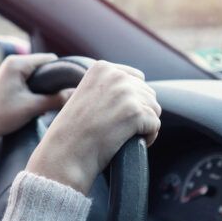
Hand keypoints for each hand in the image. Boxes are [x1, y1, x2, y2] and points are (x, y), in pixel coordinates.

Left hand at [0, 53, 73, 157]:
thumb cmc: (3, 115)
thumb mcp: (33, 107)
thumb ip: (56, 99)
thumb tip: (76, 94)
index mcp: (17, 63)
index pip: (50, 60)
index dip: (61, 73)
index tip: (69, 88)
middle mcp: (12, 62)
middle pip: (44, 66)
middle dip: (52, 82)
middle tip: (58, 98)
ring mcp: (9, 71)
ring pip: (37, 75)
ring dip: (44, 88)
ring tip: (47, 103)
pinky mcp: (8, 81)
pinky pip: (29, 81)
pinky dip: (35, 91)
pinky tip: (37, 105)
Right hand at [26, 61, 160, 193]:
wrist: (66, 152)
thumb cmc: (74, 130)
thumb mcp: (86, 95)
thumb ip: (109, 87)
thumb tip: (137, 88)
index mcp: (102, 68)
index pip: (136, 78)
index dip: (131, 100)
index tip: (115, 115)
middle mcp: (116, 76)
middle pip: (147, 93)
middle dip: (139, 112)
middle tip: (118, 128)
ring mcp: (127, 93)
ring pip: (154, 109)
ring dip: (144, 125)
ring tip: (123, 135)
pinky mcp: (136, 113)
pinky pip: (155, 125)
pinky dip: (148, 138)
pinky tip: (128, 142)